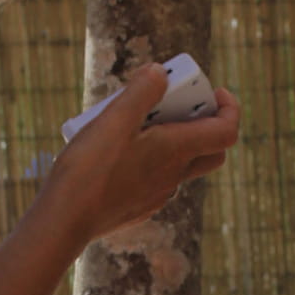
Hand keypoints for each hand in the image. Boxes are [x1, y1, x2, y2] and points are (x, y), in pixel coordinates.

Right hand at [50, 64, 239, 239]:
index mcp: (176, 151)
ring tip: (139, 123)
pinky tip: (120, 153)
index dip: (230, 108)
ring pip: (182, 165)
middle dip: (208, 124)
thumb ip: (141, 91)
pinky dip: (152, 161)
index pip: (226, 131)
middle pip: (212, 151)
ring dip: (174, 141)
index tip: (215, 92)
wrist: (65, 221)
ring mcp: (158, 194)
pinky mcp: (139, 206)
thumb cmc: (89, 170)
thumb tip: (160, 73)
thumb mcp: (114, 119)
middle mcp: (174, 176)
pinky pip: (157, 180)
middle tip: (182, 106)